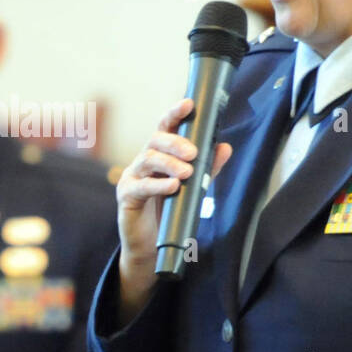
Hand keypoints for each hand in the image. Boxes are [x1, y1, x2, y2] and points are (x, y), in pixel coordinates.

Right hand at [116, 97, 232, 321]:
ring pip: (147, 159)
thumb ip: (207, 169)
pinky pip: (141, 186)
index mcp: (159, 155)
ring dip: (169, 163)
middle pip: (155, 140)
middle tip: (193, 153)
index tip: (189, 103)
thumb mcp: (192, 189)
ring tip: (187, 174)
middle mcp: (143, 161)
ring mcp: (132, 177)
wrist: (150, 247)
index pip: (165, 128)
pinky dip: (158, 185)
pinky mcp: (126, 196)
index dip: (175, 114)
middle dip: (175, 142)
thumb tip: (225, 147)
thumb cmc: (169, 212)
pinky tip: (173, 187)